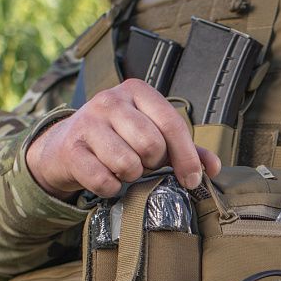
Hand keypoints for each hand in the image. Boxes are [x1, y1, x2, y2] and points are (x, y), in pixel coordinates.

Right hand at [26, 78, 221, 198]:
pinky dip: (110, 188)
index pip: (170, 122)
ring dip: (131, 176)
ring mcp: (87, 122)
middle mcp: (110, 100)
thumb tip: (214, 167)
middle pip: (150, 144)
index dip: (186, 156)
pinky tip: (107, 178)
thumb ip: (185, 149)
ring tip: (124, 169)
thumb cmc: (118, 139)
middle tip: (144, 164)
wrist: (66, 146)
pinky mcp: (71, 149)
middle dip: (153, 163)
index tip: (192, 179)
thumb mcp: (152, 135)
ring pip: (127, 163)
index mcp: (136, 91)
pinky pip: (103, 180)